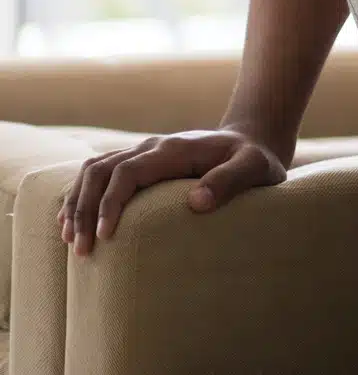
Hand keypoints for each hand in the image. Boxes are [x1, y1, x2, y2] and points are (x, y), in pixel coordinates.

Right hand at [58, 128, 287, 255]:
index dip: (111, 202)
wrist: (251, 141)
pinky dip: (81, 195)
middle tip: (82, 249)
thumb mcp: (255, 168)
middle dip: (84, 209)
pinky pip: (100, 172)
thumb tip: (196, 204)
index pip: (128, 171)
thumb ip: (231, 181)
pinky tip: (72, 221)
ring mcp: (144, 152)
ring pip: (94, 169)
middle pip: (101, 170)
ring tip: (70, 240)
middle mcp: (153, 147)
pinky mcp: (141, 162)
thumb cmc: (256, 159)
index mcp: (174, 149)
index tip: (105, 236)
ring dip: (77, 202)